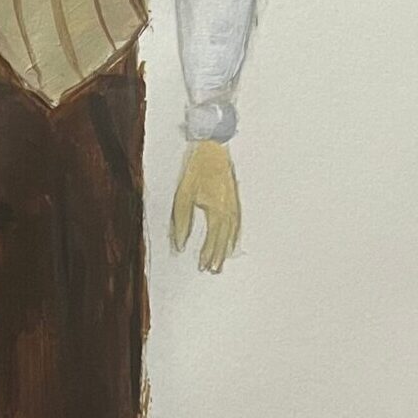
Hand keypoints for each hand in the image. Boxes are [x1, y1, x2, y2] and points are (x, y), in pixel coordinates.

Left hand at [169, 140, 241, 273]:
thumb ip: (181, 223)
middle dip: (218, 256)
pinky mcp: (234, 197)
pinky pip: (237, 222)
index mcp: (217, 212)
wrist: (212, 146)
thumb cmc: (196, 169)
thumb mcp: (183, 196)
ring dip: (227, 248)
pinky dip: (235, 235)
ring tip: (222, 261)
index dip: (206, 254)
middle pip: (224, 240)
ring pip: (233, 232)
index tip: (202, 266)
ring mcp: (234, 204)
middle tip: (213, 271)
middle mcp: (229, 211)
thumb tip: (180, 245)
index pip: (212, 240)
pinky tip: (232, 240)